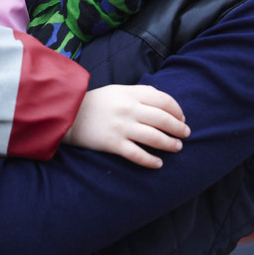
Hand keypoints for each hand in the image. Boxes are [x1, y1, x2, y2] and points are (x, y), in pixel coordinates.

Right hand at [63, 84, 189, 167]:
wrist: (68, 114)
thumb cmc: (95, 102)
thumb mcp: (117, 90)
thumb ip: (139, 93)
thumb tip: (161, 99)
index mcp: (130, 94)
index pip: (163, 100)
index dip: (177, 110)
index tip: (182, 117)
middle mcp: (128, 109)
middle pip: (163, 119)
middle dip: (178, 128)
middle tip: (185, 134)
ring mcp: (121, 127)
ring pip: (154, 137)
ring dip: (170, 144)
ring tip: (177, 147)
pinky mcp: (112, 143)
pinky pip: (137, 154)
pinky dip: (150, 161)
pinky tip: (158, 164)